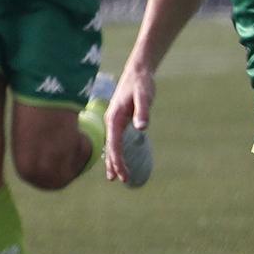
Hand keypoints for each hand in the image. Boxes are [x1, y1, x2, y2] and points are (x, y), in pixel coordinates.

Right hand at [103, 66, 152, 182]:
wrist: (137, 72)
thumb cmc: (141, 84)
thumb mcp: (144, 96)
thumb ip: (142, 111)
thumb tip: (141, 128)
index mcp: (114, 118)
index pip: (114, 144)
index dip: (117, 160)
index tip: (123, 174)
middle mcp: (111, 121)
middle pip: (110, 147)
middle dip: (114, 164)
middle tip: (121, 180)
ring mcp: (113, 121)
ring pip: (110, 145)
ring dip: (112, 160)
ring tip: (114, 177)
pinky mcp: (118, 120)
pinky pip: (114, 140)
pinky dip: (114, 152)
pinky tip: (116, 160)